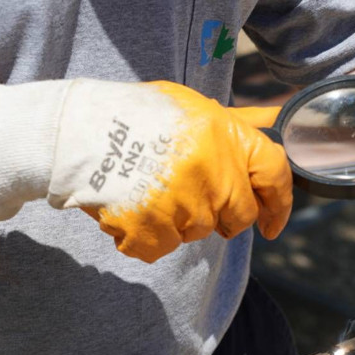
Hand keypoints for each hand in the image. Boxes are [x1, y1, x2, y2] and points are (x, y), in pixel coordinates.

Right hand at [0, 79, 291, 262]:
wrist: (74, 130)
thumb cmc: (135, 115)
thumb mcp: (193, 107)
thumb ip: (235, 128)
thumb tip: (275, 133)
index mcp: (225, 132)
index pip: (275, 173)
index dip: (280, 204)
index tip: (272, 224)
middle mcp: (212, 169)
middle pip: (238, 215)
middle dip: (220, 215)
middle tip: (187, 196)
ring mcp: (183, 201)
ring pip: (198, 232)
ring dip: (177, 220)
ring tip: (147, 188)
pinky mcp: (152, 227)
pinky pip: (162, 247)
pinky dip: (146, 236)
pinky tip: (130, 207)